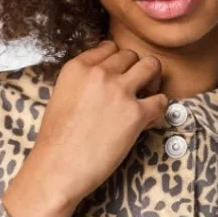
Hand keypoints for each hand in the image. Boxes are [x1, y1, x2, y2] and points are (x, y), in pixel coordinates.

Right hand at [28, 39, 168, 205]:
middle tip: (134, 91)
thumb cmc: (56, 142)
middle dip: (135, 71)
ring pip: (152, 66)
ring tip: (146, 98)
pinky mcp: (135, 113)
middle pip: (131, 55)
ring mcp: (119, 91)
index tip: (118, 77)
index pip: (109, 47)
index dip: (117, 63)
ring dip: (153, 80)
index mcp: (77, 67)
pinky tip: (146, 123)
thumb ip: (82, 82)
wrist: (57, 168)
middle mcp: (99, 73)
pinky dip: (158, 110)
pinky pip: (161, 100)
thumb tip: (104, 82)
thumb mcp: (61, 97)